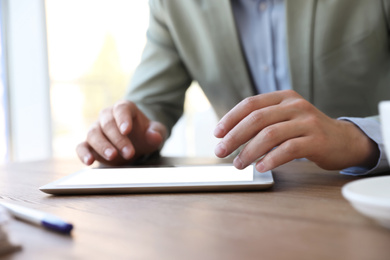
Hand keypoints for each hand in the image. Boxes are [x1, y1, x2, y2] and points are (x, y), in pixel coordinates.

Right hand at [76, 100, 166, 165]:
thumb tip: (154, 136)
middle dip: (118, 139)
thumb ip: (157, 132)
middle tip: (129, 153)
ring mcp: (96, 129)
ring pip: (93, 134)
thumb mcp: (156, 132)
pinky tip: (89, 162)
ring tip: (112, 156)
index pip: (121, 109)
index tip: (127, 130)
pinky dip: (83, 153)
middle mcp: (107, 116)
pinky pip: (81, 146)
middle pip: (107, 123)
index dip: (123, 119)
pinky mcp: (89, 144)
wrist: (136, 143)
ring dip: (102, 146)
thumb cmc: (145, 134)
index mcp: (124, 108)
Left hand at [214, 90, 378, 171]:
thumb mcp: (285, 118)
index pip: (250, 104)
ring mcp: (307, 122)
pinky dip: (270, 159)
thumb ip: (263, 121)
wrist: (343, 140)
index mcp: (283, 97)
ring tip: (238, 164)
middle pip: (256, 119)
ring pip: (270, 134)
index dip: (230, 118)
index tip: (217, 133)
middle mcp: (295, 106)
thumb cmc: (306, 131)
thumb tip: (229, 136)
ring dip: (249, 151)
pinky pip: (288, 150)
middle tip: (221, 151)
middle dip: (234, 137)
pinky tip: (260, 167)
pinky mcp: (317, 140)